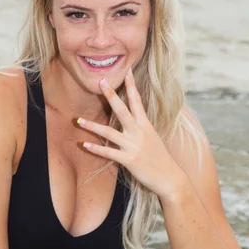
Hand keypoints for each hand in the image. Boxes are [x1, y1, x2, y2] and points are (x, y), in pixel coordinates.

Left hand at [77, 67, 183, 199]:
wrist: (170, 178)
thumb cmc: (160, 158)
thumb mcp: (152, 138)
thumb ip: (141, 128)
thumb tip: (132, 120)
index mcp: (146, 125)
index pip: (137, 101)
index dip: (131, 85)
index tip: (127, 71)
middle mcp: (139, 132)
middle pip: (122, 110)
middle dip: (111, 95)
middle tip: (100, 81)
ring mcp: (133, 146)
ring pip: (109, 132)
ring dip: (92, 126)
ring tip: (78, 120)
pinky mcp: (129, 160)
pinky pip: (109, 153)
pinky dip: (96, 149)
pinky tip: (84, 145)